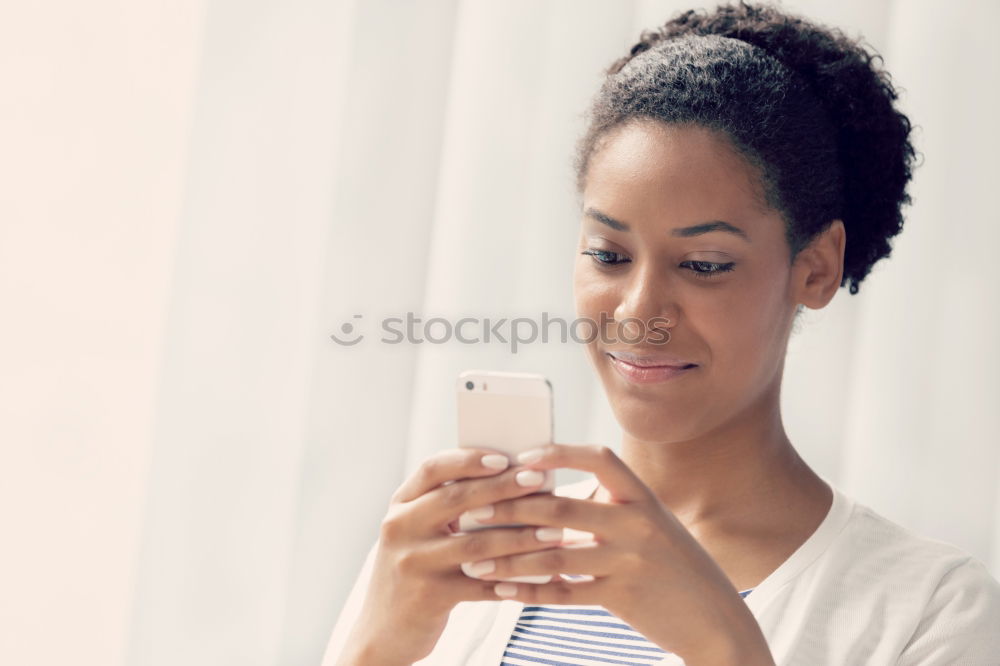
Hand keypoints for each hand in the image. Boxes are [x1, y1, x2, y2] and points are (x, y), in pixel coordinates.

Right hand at [338, 447, 566, 665]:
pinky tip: (543, 575)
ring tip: (555, 532)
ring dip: (520, 537)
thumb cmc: (416, 568)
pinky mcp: (428, 596)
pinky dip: (514, 579)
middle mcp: (400, 528)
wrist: (383, 629)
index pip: (433, 469)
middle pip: (456, 500)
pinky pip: (481, 585)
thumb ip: (448, 505)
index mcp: (401, 504)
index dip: (468, 460)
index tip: (503, 457)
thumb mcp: (418, 530)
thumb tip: (511, 477)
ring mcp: (413, 563)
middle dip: (502, 488)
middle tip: (538, 481)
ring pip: (475, 544)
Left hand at [463, 443, 774, 664]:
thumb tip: (542, 495)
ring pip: (555, 556)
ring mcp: (631, 561)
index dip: (559, 454)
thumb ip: (605, 507)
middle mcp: (638, 523)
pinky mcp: (623, 597)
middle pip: (562, 509)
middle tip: (471, 511)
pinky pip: (565, 593)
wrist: (714, 617)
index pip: (599, 459)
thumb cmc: (670, 565)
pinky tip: (501, 590)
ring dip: (508, 558)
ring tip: (473, 558)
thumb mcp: (647, 524)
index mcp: (642, 497)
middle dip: (511, 510)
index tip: (522, 457)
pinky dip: (529, 591)